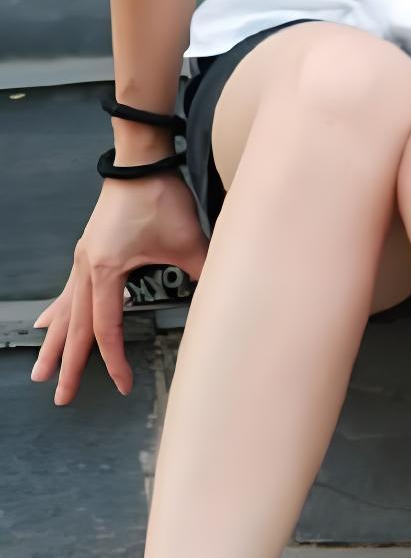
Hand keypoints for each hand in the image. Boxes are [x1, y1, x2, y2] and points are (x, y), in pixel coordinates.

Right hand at [30, 168, 208, 404]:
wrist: (141, 160)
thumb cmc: (160, 196)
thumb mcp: (188, 240)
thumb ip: (203, 272)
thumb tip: (223, 299)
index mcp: (107, 270)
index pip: (107, 328)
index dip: (114, 360)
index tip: (123, 384)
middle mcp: (87, 268)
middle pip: (75, 327)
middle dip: (68, 365)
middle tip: (60, 398)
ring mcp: (84, 259)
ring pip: (66, 311)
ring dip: (55, 342)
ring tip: (40, 371)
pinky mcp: (89, 250)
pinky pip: (68, 290)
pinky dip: (58, 310)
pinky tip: (46, 322)